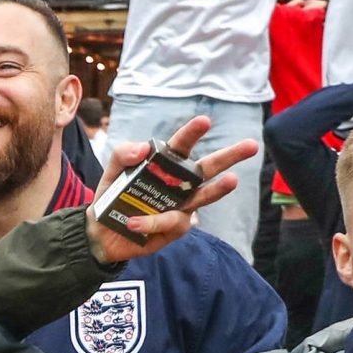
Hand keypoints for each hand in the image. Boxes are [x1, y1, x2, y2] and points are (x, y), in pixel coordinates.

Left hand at [84, 116, 255, 267]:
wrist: (100, 231)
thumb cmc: (112, 195)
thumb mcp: (113, 170)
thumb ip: (123, 153)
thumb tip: (143, 149)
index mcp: (166, 165)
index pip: (182, 146)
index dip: (193, 133)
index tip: (204, 121)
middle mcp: (179, 185)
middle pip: (208, 168)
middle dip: (230, 156)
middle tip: (252, 145)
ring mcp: (180, 207)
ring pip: (203, 197)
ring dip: (218, 189)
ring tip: (232, 181)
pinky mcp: (174, 229)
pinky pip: (171, 222)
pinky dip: (152, 221)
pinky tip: (133, 223)